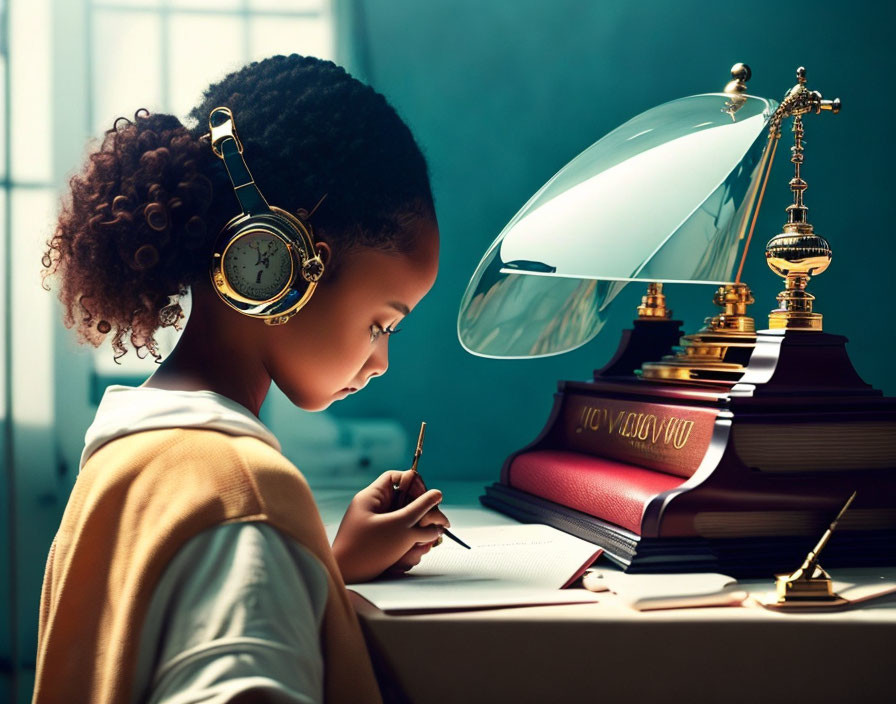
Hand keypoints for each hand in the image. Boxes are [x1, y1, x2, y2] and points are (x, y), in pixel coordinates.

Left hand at [332, 470, 449, 583]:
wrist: (346, 580)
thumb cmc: (366, 550)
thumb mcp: (399, 526)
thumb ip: (421, 509)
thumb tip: (437, 494)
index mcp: (374, 498)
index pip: (399, 478)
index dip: (416, 485)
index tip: (429, 499)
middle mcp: (376, 510)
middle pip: (409, 503)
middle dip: (424, 518)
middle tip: (437, 527)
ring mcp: (380, 528)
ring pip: (409, 525)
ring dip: (419, 537)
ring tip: (419, 548)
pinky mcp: (383, 544)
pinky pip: (403, 540)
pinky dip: (409, 549)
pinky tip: (408, 558)